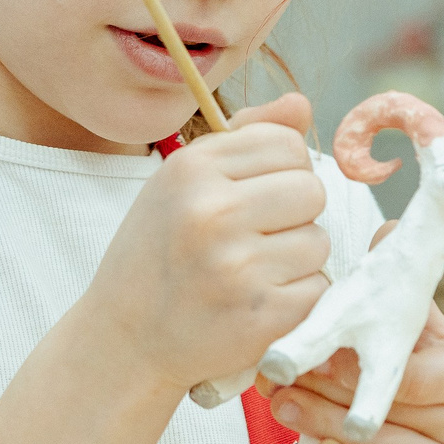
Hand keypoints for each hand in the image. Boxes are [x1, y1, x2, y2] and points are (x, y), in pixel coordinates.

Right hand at [84, 93, 328, 392]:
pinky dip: (297, 298)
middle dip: (294, 213)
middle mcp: (213, 212)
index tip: (253, 197)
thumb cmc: (157, 254)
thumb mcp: (182, 182)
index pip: (289, 144)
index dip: (281, 171)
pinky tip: (257, 302)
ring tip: (251, 272)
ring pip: (318, 241)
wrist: (124, 340)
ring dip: (296, 259)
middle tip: (255, 238)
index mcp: (192, 169)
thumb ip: (244, 138)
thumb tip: (302, 104)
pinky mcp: (261, 317)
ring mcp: (238, 267)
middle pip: (312, 189)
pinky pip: (318, 288)